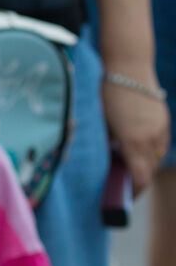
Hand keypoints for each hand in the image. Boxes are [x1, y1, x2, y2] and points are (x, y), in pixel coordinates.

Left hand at [102, 69, 170, 194]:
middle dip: (138, 179)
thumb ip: (107, 143)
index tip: (125, 198)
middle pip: (149, 169)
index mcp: (131, 142)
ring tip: (131, 167)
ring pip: (157, 157)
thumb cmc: (106, 95)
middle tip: (124, 185)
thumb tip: (107, 159)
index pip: (140, 177)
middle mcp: (150, 138)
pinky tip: (140, 150)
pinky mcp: (164, 120)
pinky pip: (161, 144)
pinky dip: (152, 151)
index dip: (135, 192)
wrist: (129, 68)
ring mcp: (160, 129)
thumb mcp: (101, 123)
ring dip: (146, 165)